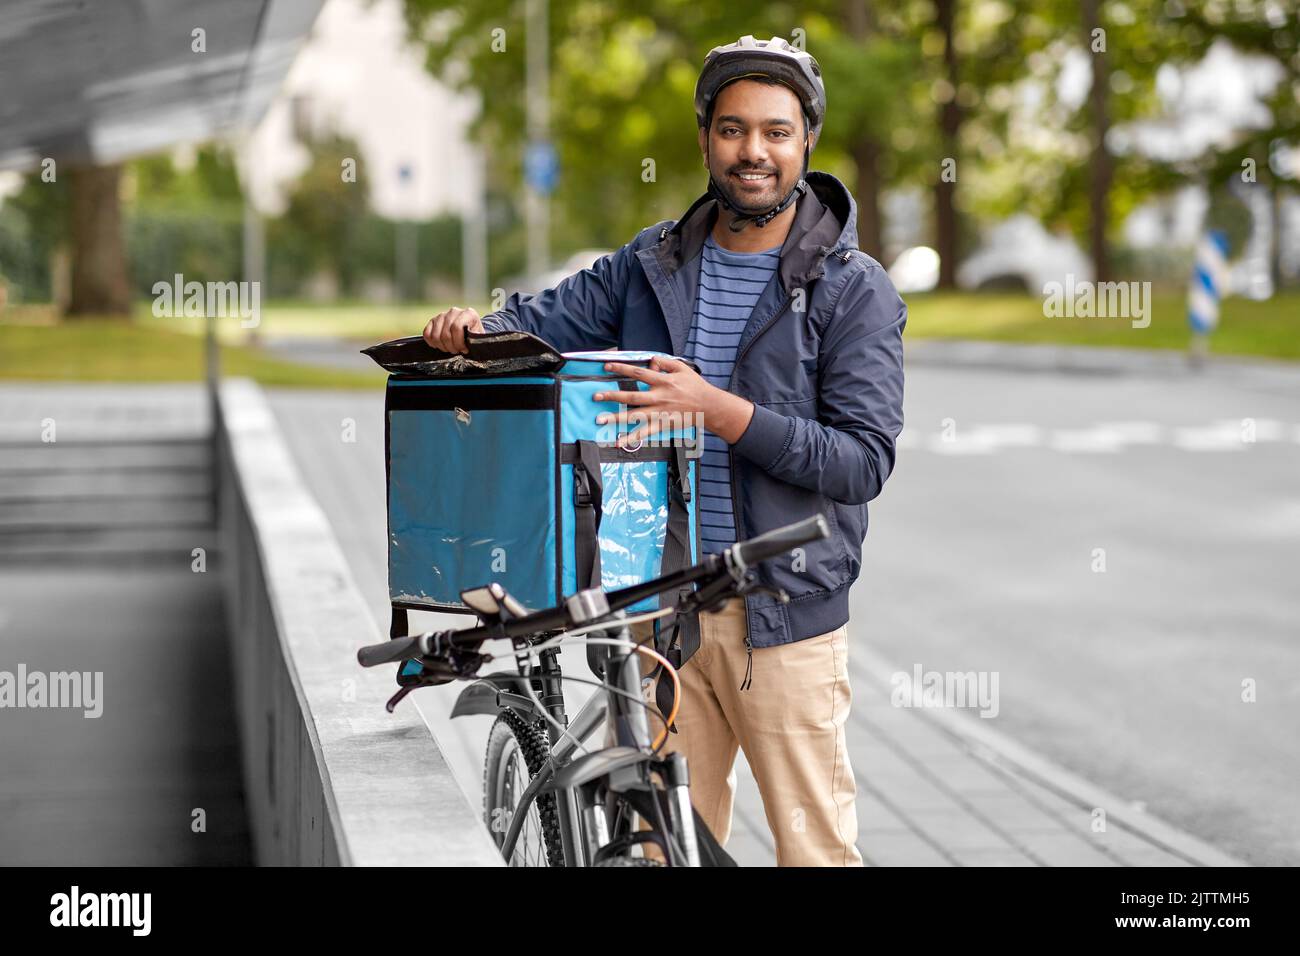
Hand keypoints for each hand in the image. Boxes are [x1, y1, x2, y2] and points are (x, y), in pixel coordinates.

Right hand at [422, 307, 482, 353]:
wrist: (469, 329)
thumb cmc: (474, 334)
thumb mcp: (479, 336)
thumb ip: (475, 339)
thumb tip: (470, 343)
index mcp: (468, 313)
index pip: (456, 327)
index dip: (459, 342)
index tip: (463, 350)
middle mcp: (454, 311)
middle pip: (445, 334)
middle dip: (451, 347)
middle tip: (456, 351)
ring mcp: (442, 315)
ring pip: (436, 336)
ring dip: (442, 347)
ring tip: (450, 348)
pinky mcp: (433, 320)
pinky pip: (427, 334)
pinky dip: (432, 342)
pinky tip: (440, 346)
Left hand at [593, 356, 754, 445]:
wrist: (709, 406)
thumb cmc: (695, 386)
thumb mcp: (682, 368)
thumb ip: (665, 362)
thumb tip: (650, 360)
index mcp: (663, 381)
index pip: (638, 373)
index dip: (621, 369)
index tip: (606, 367)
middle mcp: (659, 397)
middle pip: (631, 396)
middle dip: (612, 395)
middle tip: (595, 395)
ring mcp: (660, 412)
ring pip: (634, 415)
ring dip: (616, 418)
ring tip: (600, 419)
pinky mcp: (662, 425)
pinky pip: (645, 433)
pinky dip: (631, 438)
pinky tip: (619, 442)